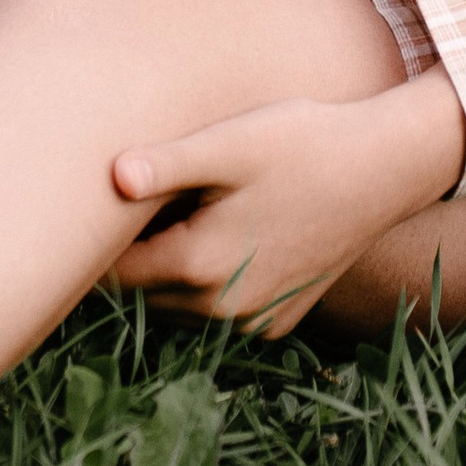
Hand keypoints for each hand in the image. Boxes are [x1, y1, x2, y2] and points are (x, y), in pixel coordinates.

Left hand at [107, 72, 465, 339]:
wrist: (385, 170)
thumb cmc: (304, 144)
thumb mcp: (231, 144)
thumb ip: (167, 164)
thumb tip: (110, 176)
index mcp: (200, 267)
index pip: (113, 278)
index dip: (93, 246)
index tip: (80, 210)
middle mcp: (224, 310)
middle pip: (142, 296)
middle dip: (126, 260)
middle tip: (120, 208)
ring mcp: (255, 321)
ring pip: (177, 308)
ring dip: (163, 273)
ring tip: (165, 217)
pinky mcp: (278, 319)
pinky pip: (216, 312)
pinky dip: (202, 284)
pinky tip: (213, 234)